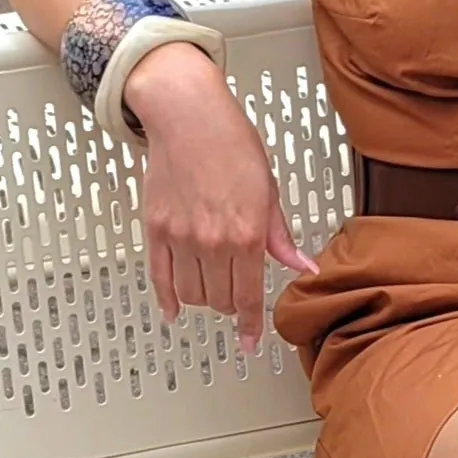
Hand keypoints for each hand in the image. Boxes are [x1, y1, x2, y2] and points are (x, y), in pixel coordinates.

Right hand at [125, 41, 314, 353]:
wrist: (187, 115)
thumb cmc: (230, 143)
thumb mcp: (268, 189)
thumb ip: (280, 236)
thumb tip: (302, 266)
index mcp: (247, 233)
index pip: (247, 296)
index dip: (249, 326)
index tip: (250, 342)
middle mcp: (213, 241)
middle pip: (218, 299)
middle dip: (228, 307)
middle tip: (233, 302)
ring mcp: (181, 238)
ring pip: (190, 293)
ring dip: (202, 301)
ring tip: (210, 292)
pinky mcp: (155, 229)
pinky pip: (159, 277)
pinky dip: (166, 299)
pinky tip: (172, 310)